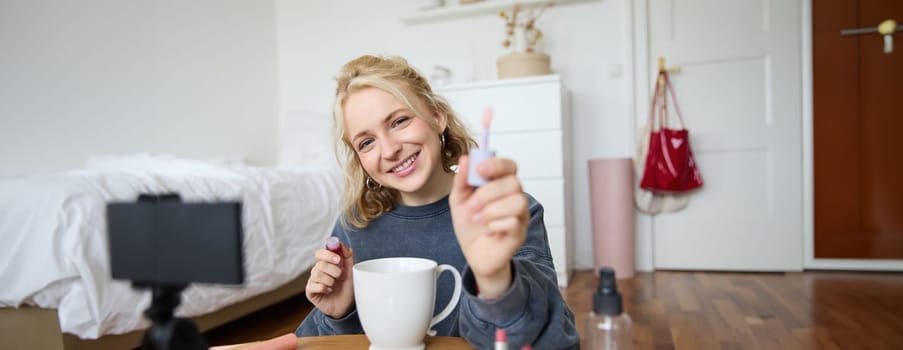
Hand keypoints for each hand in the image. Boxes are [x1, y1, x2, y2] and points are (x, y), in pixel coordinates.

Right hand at [305, 244, 354, 317]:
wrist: (346, 306)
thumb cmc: (347, 287)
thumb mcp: (351, 270)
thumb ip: (347, 256)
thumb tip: (341, 244)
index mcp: (325, 263)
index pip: (320, 253)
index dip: (328, 254)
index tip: (339, 260)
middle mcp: (317, 270)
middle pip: (321, 264)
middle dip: (334, 271)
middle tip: (340, 276)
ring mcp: (312, 281)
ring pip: (318, 275)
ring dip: (330, 280)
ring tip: (335, 285)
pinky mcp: (310, 292)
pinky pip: (315, 286)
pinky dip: (325, 288)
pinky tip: (329, 291)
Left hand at [449, 155, 528, 298]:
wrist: (473, 254)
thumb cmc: (471, 226)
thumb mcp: (458, 200)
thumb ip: (462, 180)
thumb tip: (465, 159)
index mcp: (501, 185)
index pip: (510, 166)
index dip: (497, 164)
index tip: (480, 169)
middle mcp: (515, 197)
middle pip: (514, 182)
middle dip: (488, 192)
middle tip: (472, 204)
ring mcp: (520, 216)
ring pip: (518, 201)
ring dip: (492, 209)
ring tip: (478, 218)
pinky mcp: (520, 234)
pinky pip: (514, 222)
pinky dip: (495, 224)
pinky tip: (487, 229)